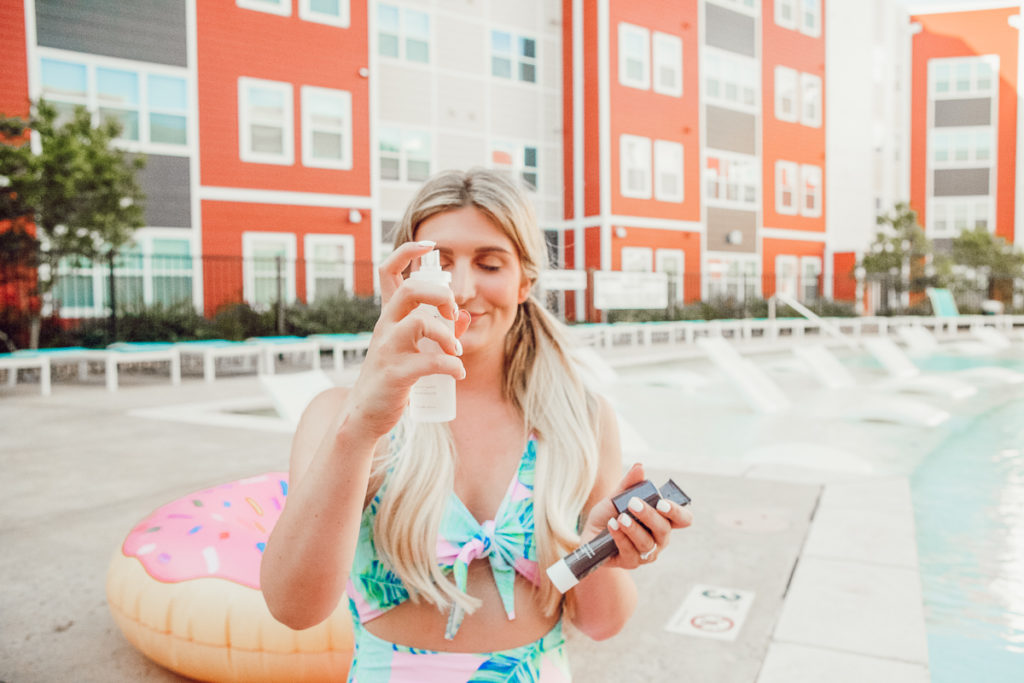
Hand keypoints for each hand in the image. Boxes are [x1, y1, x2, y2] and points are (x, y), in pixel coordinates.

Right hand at [343, 241, 470, 437]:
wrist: (365, 414)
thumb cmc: (392, 378)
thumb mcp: (413, 349)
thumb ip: (439, 330)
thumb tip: (466, 317)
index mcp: (389, 316)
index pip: (388, 270)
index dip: (407, 251)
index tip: (430, 245)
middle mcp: (385, 326)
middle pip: (410, 289)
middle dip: (440, 294)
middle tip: (452, 315)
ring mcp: (388, 349)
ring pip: (420, 322)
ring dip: (447, 335)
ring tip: (457, 352)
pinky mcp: (395, 374)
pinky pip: (430, 361)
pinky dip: (452, 366)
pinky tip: (459, 374)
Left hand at [580, 463, 692, 569]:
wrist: (589, 534)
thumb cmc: (609, 514)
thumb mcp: (616, 497)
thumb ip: (629, 484)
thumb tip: (639, 467)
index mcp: (662, 520)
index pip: (683, 519)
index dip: (677, 512)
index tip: (662, 503)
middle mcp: (659, 538)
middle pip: (664, 530)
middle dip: (649, 516)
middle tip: (633, 503)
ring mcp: (646, 553)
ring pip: (647, 543)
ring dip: (633, 529)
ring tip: (620, 517)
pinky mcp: (631, 562)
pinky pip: (630, 552)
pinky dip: (620, 537)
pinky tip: (612, 526)